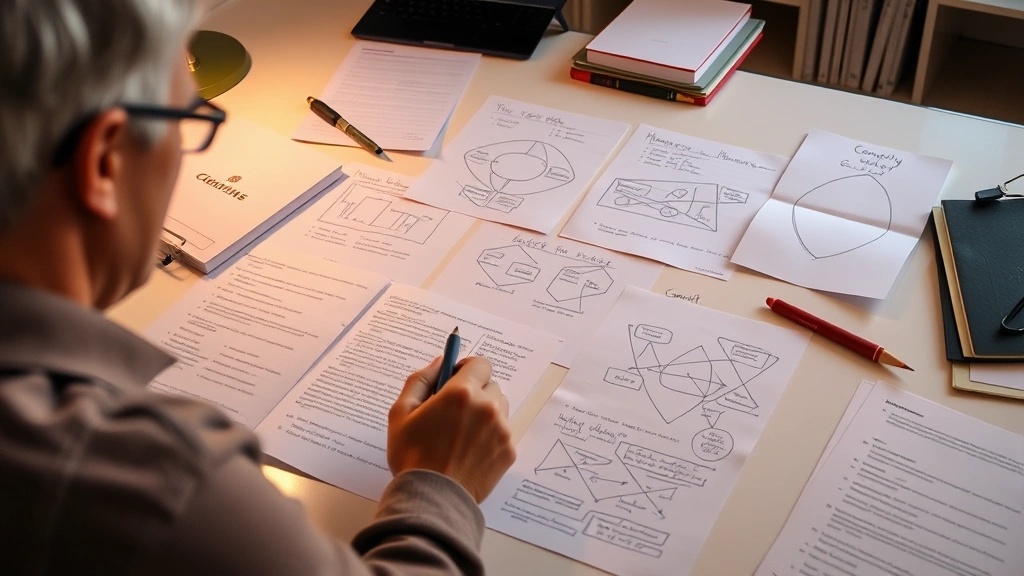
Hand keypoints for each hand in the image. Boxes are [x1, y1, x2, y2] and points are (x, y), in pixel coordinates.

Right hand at [387, 356, 514, 502]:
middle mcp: (487, 407)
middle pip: (491, 385)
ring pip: (500, 408)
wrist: (431, 499)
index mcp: (461, 393)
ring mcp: (501, 430)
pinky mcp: (508, 451)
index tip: (456, 379)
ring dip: (485, 413)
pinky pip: (502, 433)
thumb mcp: (401, 413)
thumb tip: (440, 362)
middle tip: (454, 412)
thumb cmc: (412, 456)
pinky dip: (489, 436)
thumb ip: (420, 380)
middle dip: (475, 392)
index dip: (467, 368)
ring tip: (462, 434)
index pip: (480, 363)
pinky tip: (469, 451)